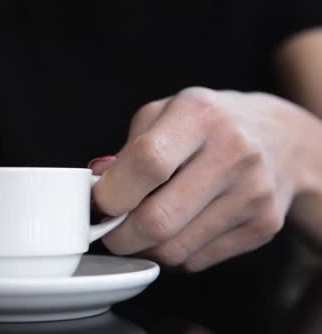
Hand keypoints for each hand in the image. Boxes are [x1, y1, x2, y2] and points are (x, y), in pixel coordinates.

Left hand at [90, 87, 310, 271]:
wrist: (279, 138)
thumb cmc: (206, 125)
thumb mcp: (164, 114)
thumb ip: (126, 150)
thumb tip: (96, 188)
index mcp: (199, 115)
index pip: (147, 163)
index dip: (111, 193)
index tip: (98, 203)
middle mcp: (233, 152)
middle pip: (158, 220)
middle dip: (119, 236)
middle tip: (110, 229)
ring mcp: (253, 193)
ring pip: (174, 250)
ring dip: (144, 249)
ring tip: (140, 229)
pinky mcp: (263, 226)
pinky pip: (196, 261)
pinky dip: (173, 255)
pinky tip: (175, 231)